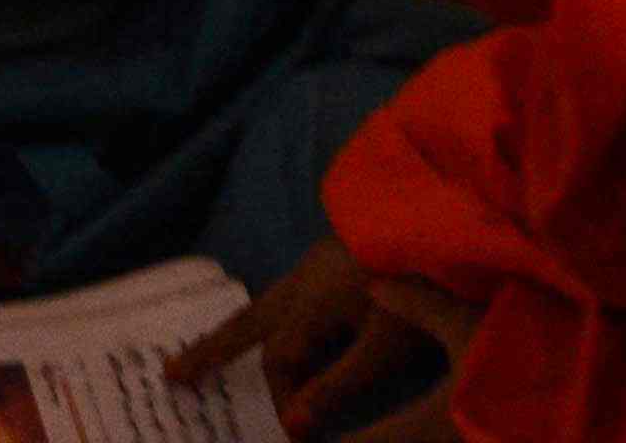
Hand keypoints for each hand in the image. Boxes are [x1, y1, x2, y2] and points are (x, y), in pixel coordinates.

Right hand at [179, 244, 466, 442]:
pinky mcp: (342, 248)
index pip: (279, 362)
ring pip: (271, 300)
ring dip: (244, 329)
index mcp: (309, 300)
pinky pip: (293, 288)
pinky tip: (288, 316)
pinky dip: (276, 312)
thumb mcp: (386, 345)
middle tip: (173, 373)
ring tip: (219, 350)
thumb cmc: (423, 279)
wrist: (453, 205)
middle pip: (250, 320)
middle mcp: (305, 275)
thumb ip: (338, 385)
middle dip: (213, 349)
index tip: (293, 431)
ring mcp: (322, 257)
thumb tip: (289, 425)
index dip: (281, 399)